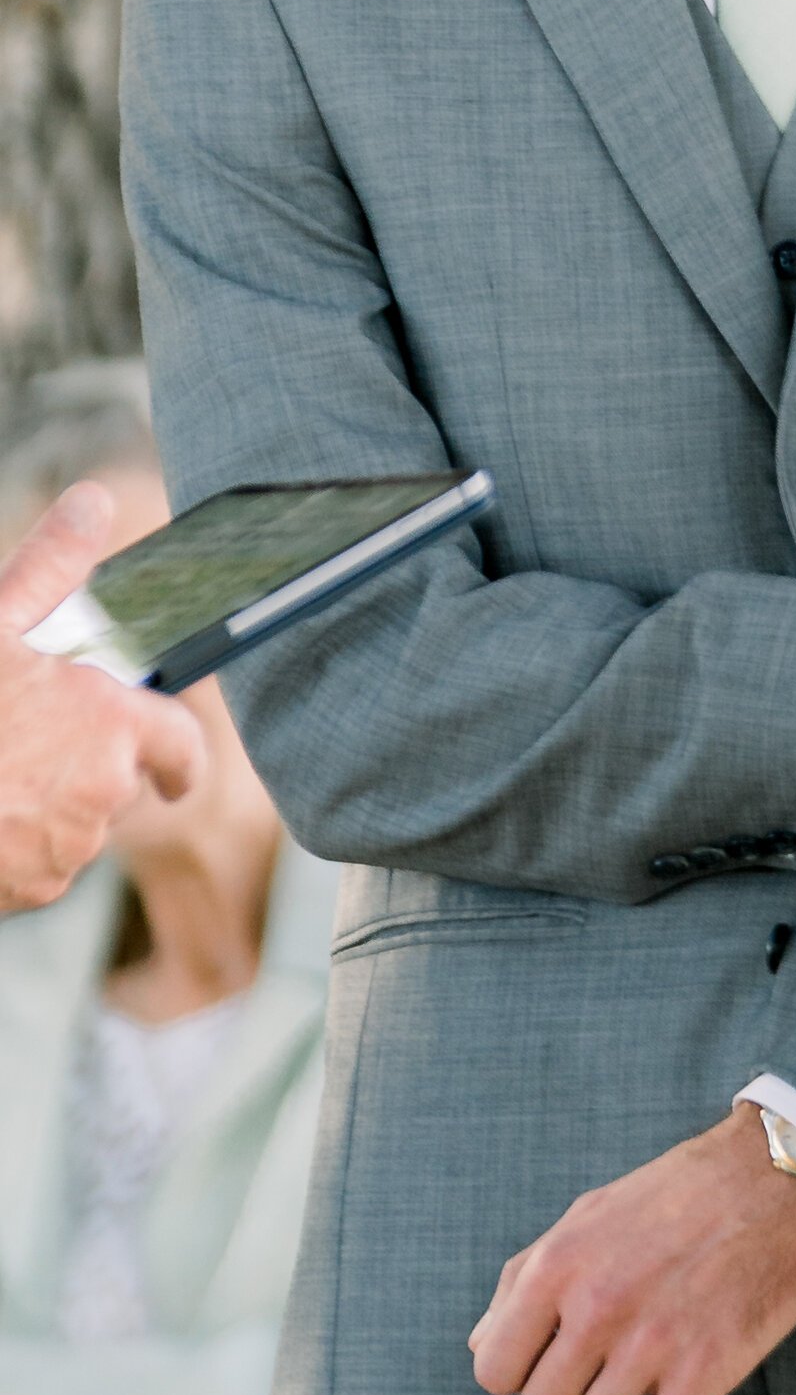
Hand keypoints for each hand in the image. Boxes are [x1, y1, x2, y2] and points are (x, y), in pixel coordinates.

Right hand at [0, 486, 206, 910]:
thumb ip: (48, 566)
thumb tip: (91, 501)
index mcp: (108, 724)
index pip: (181, 743)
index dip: (178, 750)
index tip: (175, 762)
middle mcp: (104, 793)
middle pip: (117, 780)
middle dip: (85, 763)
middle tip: (27, 738)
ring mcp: (67, 850)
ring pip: (75, 824)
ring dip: (46, 803)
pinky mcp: (30, 892)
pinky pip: (37, 865)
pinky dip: (14, 843)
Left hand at [469, 1106, 795, 1394]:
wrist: (777, 1178)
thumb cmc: (677, 1194)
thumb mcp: (585, 1215)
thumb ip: (524, 1276)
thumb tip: (482, 1345)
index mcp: (558, 1266)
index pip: (492, 1370)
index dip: (518, 1375)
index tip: (551, 1361)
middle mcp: (597, 1308)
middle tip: (594, 1379)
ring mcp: (652, 1345)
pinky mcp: (705, 1373)